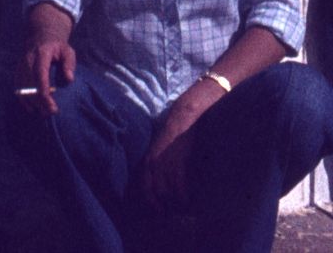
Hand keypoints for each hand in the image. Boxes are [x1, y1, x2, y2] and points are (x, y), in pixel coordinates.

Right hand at [19, 37, 76, 117]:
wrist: (41, 36)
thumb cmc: (57, 46)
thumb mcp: (67, 50)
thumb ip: (69, 63)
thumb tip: (69, 79)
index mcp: (41, 54)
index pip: (40, 74)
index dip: (44, 90)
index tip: (51, 104)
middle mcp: (28, 61)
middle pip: (31, 84)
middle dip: (40, 100)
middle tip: (52, 112)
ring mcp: (21, 67)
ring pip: (23, 88)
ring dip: (33, 102)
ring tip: (44, 112)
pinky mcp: (18, 72)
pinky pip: (18, 88)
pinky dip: (24, 99)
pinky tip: (32, 108)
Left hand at [140, 84, 217, 211]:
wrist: (183, 118)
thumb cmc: (172, 133)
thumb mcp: (157, 149)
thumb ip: (155, 163)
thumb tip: (158, 180)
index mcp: (146, 162)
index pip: (144, 189)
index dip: (150, 202)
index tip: (158, 211)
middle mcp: (153, 165)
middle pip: (156, 194)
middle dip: (164, 206)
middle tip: (172, 214)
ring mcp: (165, 165)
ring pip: (168, 193)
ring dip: (175, 204)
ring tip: (182, 210)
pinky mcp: (178, 163)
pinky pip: (179, 187)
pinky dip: (183, 197)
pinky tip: (188, 201)